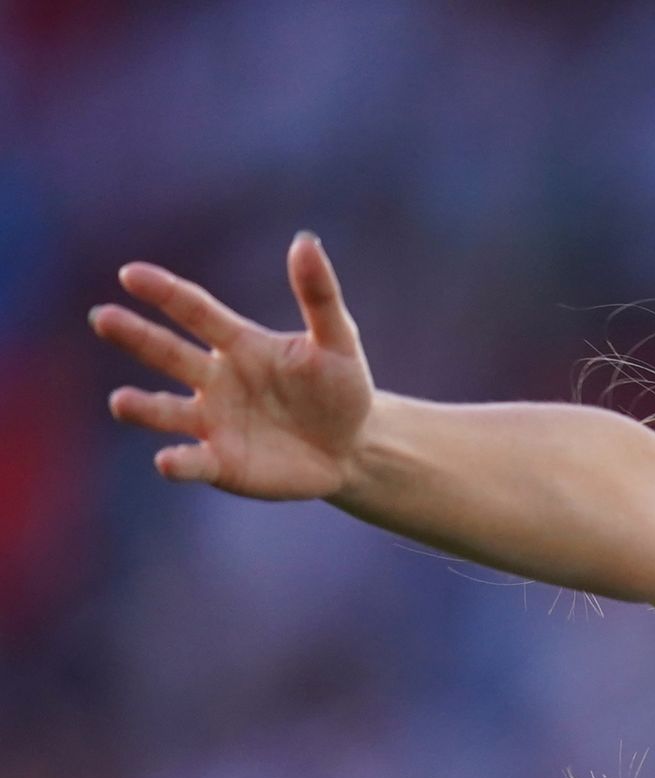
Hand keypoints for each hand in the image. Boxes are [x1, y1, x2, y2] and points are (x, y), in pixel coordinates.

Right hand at [90, 232, 374, 500]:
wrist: (354, 447)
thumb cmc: (341, 387)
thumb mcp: (338, 340)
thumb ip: (318, 295)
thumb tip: (305, 241)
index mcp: (239, 344)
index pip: (195, 312)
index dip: (165, 292)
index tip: (131, 274)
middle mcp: (215, 380)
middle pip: (168, 354)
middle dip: (136, 337)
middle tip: (103, 317)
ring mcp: (214, 422)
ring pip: (167, 412)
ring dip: (143, 408)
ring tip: (120, 401)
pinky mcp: (222, 463)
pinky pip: (195, 462)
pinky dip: (180, 462)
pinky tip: (168, 461)